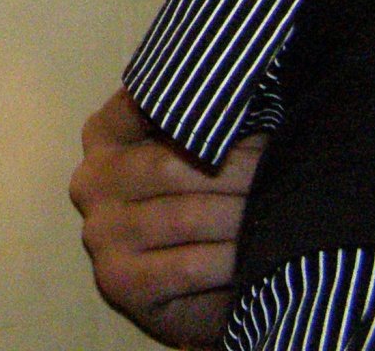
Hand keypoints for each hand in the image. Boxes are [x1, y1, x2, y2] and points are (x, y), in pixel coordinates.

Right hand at [70, 89, 263, 349]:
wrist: (198, 292)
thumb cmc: (204, 204)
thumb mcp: (197, 151)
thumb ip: (203, 116)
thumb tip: (250, 82)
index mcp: (103, 137)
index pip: (143, 106)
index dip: (201, 110)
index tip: (251, 111)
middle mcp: (90, 182)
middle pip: (169, 167)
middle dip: (236, 169)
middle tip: (283, 167)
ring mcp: (100, 235)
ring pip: (184, 218)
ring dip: (240, 215)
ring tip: (279, 209)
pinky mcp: (120, 283)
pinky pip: (187, 267)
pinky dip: (229, 260)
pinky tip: (256, 254)